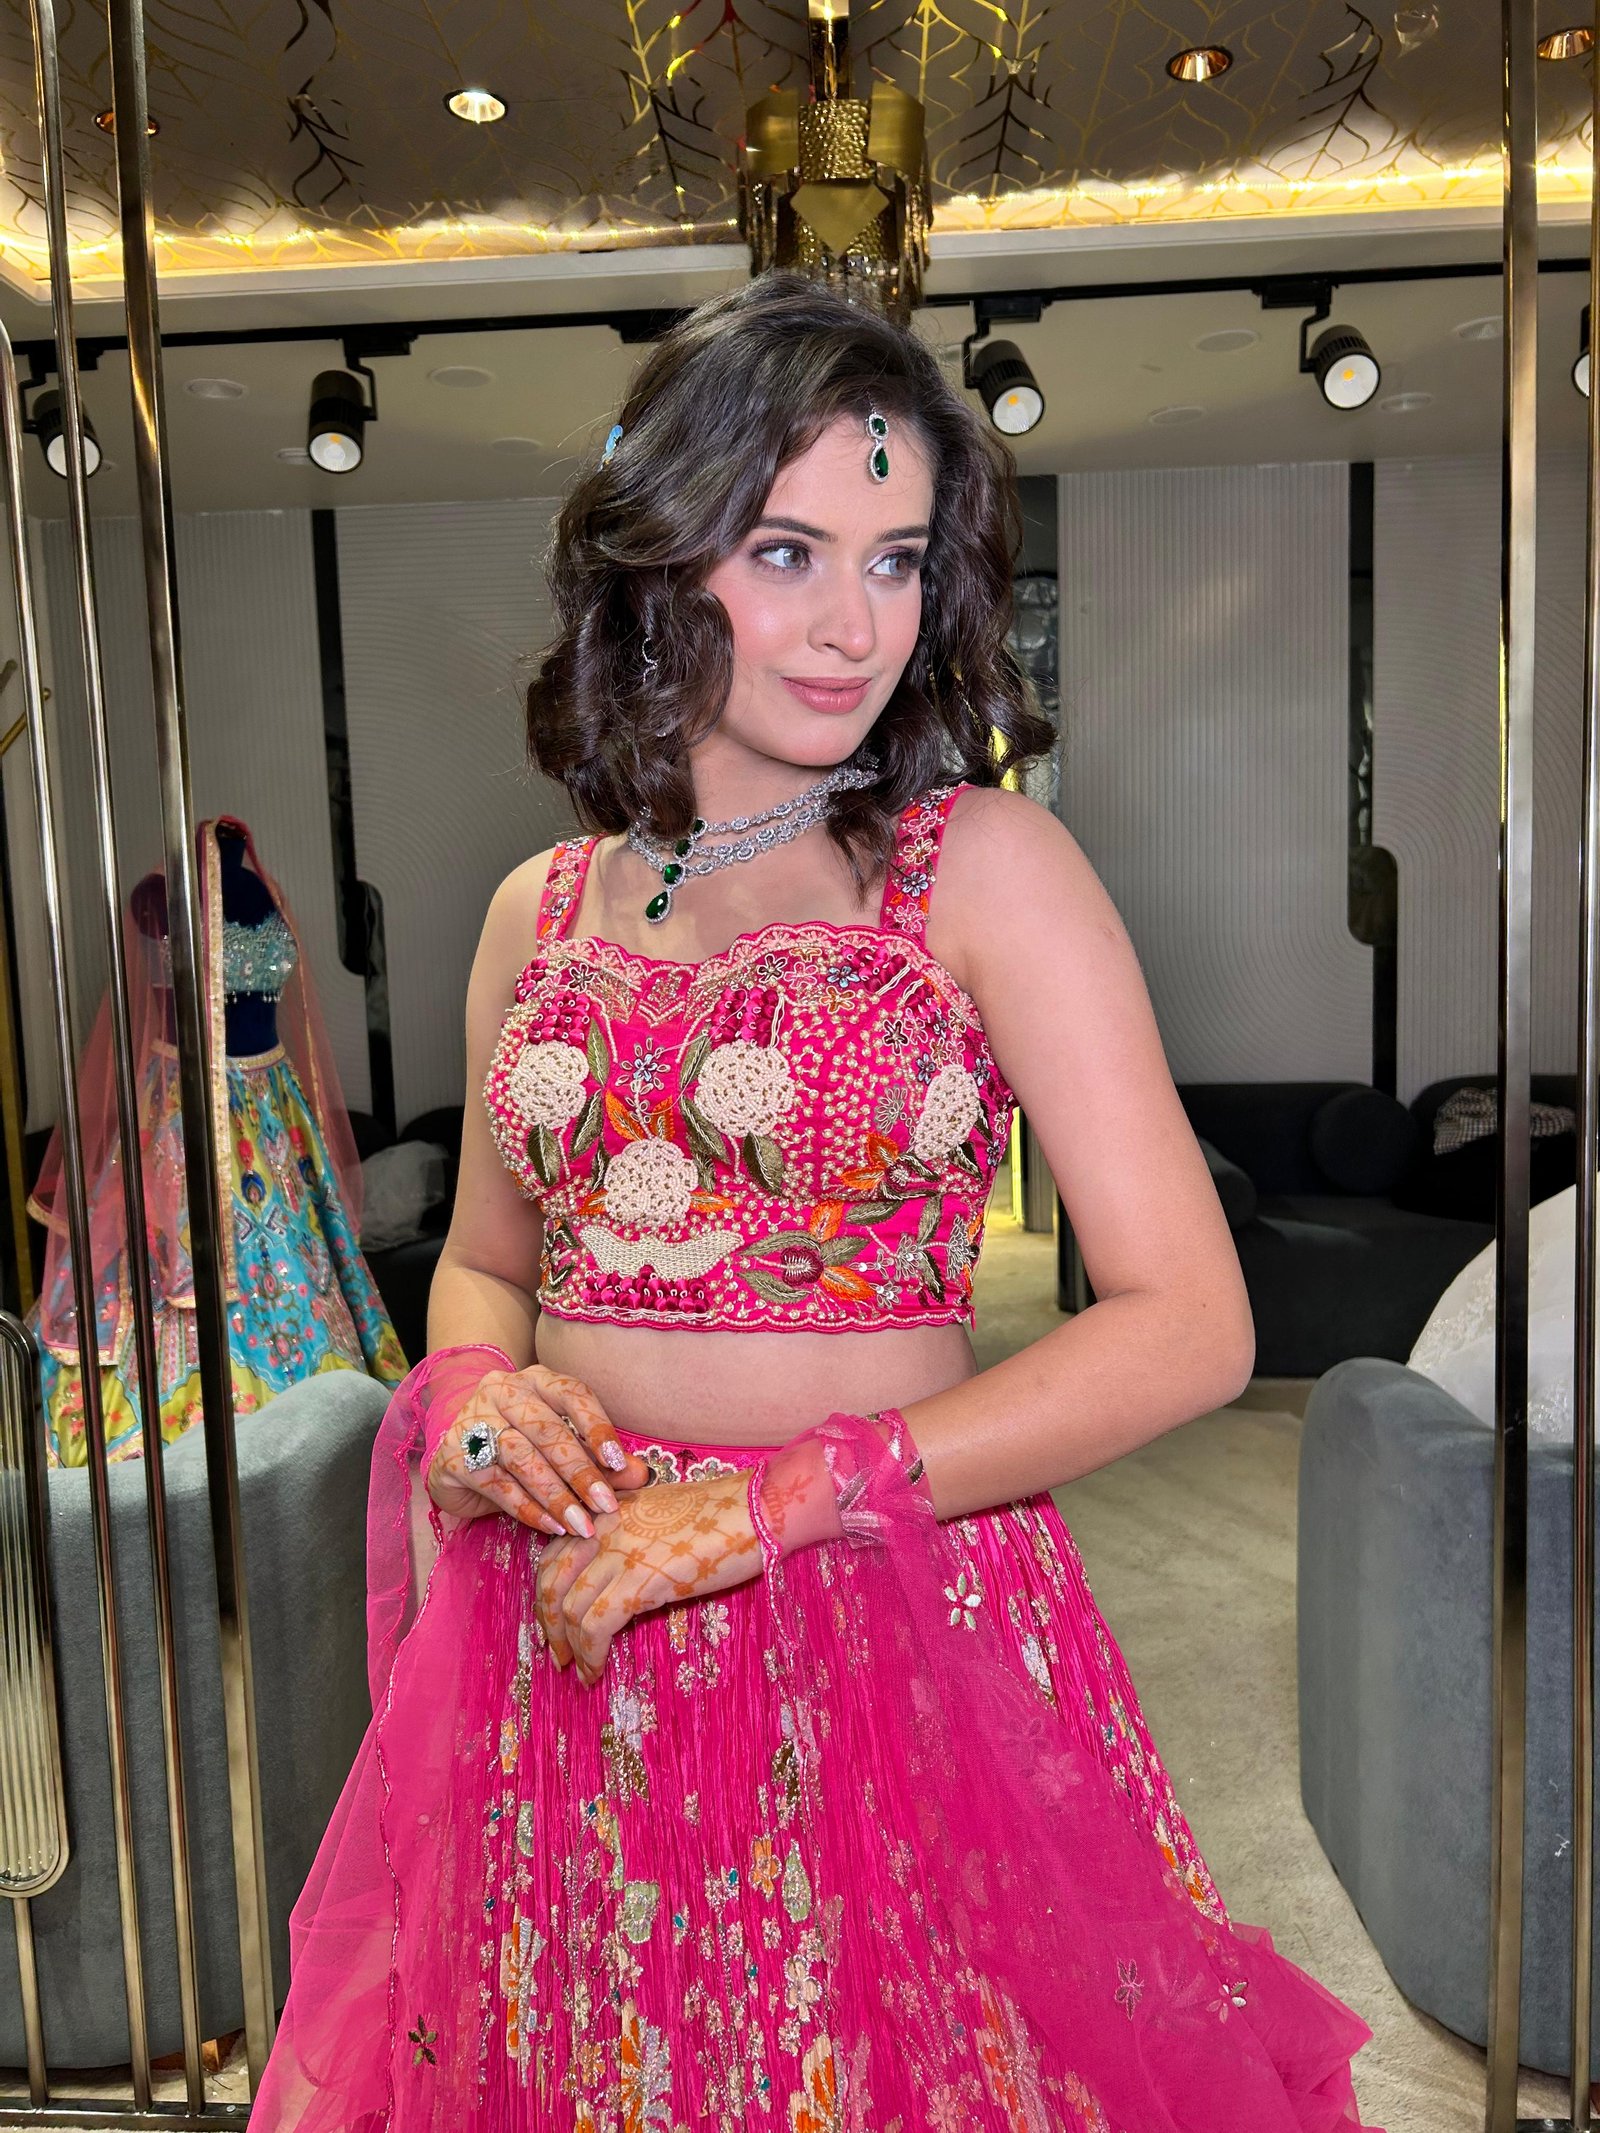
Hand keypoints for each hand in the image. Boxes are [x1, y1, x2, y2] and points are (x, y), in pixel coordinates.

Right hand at [426, 1364, 653, 1535]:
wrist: (456, 1457)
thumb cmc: (521, 1448)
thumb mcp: (562, 1448)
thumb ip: (601, 1459)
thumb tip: (641, 1474)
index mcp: (537, 1380)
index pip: (572, 1394)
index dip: (597, 1426)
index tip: (618, 1462)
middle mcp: (503, 1391)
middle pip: (548, 1430)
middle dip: (580, 1471)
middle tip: (605, 1505)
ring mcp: (475, 1420)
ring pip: (522, 1458)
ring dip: (556, 1495)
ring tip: (581, 1523)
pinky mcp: (455, 1456)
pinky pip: (498, 1484)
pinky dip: (528, 1508)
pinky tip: (551, 1525)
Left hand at [535, 1470, 761, 1686]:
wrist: (754, 1509)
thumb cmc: (717, 1514)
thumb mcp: (655, 1515)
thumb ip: (624, 1538)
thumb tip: (610, 1583)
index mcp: (603, 1511)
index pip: (553, 1556)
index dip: (547, 1595)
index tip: (555, 1623)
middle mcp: (601, 1527)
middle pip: (551, 1583)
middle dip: (549, 1626)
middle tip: (559, 1655)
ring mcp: (618, 1553)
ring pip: (569, 1609)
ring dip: (570, 1648)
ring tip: (579, 1670)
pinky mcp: (639, 1580)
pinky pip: (596, 1626)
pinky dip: (591, 1655)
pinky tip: (597, 1671)